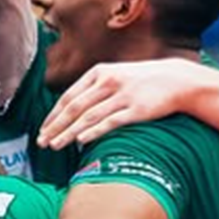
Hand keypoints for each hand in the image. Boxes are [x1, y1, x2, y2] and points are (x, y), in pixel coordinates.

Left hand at [39, 60, 201, 150]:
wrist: (176, 80)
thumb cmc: (141, 81)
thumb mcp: (115, 76)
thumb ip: (93, 90)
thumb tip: (70, 112)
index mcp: (99, 72)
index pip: (69, 97)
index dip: (53, 115)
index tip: (42, 131)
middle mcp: (108, 81)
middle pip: (74, 107)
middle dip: (55, 126)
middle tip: (42, 142)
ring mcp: (123, 95)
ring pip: (88, 116)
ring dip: (69, 132)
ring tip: (55, 146)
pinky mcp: (137, 109)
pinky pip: (110, 122)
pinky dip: (93, 132)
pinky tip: (80, 141)